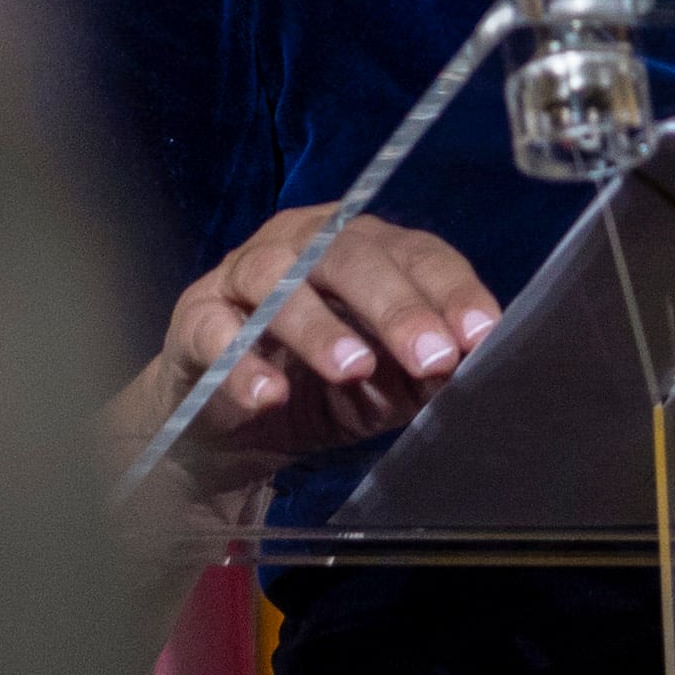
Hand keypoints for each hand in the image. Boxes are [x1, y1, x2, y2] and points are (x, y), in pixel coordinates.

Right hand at [109, 204, 501, 490]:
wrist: (227, 431)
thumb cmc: (316, 391)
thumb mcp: (381, 389)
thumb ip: (419, 376)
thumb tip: (466, 367)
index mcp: (361, 248)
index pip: (414, 251)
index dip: (450, 289)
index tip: (480, 334)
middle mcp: (302, 243)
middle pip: (348, 253)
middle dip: (396, 305)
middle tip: (431, 356)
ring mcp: (242, 275)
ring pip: (278, 278)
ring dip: (319, 325)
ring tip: (353, 370)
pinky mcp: (194, 315)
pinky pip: (213, 329)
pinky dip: (240, 362)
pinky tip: (268, 396)